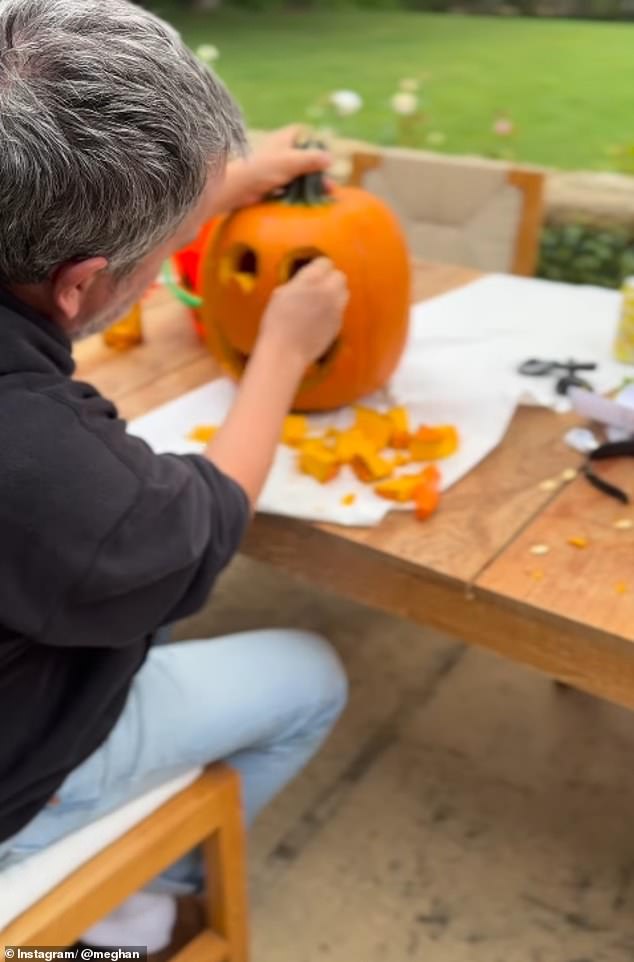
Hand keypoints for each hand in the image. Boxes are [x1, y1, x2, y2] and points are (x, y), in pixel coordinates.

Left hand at [213, 125, 330, 211]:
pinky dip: (297, 195)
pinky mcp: (268, 185)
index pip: (302, 134)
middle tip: (330, 187)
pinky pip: (287, 189)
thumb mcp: (292, 161)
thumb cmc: (263, 168)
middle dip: (317, 172)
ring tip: (323, 197)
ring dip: (309, 186)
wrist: (237, 188)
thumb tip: (330, 159)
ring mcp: (273, 169)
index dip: (314, 143)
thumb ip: (312, 159)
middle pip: (302, 159)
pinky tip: (307, 203)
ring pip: (296, 176)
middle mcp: (278, 152)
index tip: (326, 157)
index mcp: (283, 139)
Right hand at [259, 258, 348, 366]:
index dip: (318, 267)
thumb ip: (298, 283)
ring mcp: (335, 309)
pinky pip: (340, 310)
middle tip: (319, 286)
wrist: (285, 351)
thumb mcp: (280, 294)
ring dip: (335, 293)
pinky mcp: (338, 324)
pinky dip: (333, 310)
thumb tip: (304, 281)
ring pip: (344, 292)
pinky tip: (320, 318)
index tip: (312, 273)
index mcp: (310, 280)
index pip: (325, 262)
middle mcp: (327, 291)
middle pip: (340, 276)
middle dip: (331, 279)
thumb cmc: (276, 323)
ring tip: (321, 301)